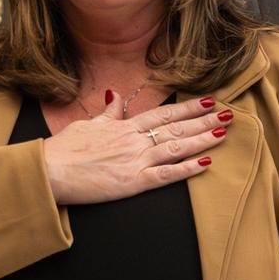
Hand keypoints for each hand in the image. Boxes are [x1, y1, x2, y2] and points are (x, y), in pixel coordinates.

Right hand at [42, 93, 225, 204]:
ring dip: (202, 139)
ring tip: (223, 132)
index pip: (164, 114)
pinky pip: (166, 175)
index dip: (189, 107)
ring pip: (177, 147)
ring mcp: (136, 161)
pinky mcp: (133, 182)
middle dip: (204, 120)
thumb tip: (116, 96)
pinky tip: (206, 163)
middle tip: (229, 114)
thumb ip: (108, 114)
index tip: (209, 100)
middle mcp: (135, 141)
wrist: (49, 171)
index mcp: (124, 127)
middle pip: (177, 128)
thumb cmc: (64, 149)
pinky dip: (187, 169)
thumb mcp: (87, 125)